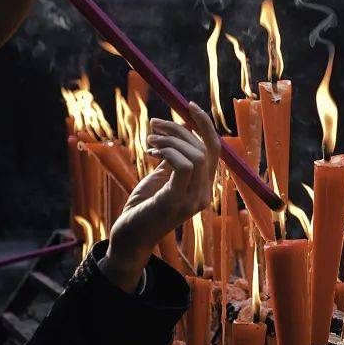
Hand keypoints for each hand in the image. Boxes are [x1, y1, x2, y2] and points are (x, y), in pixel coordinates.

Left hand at [101, 103, 220, 291]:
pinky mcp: (175, 202)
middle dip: (179, 130)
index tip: (188, 105)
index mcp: (204, 187)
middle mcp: (204, 195)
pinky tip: (151, 152)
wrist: (129, 238)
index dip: (205, 125)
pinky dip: (167, 151)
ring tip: (150, 141)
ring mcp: (192, 201)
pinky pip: (183, 166)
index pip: (214, 149)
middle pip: (204, 149)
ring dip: (171, 140)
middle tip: (154, 126)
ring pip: (196, 155)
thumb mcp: (161, 178)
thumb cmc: (143, 208)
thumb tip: (178, 133)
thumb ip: (174, 160)